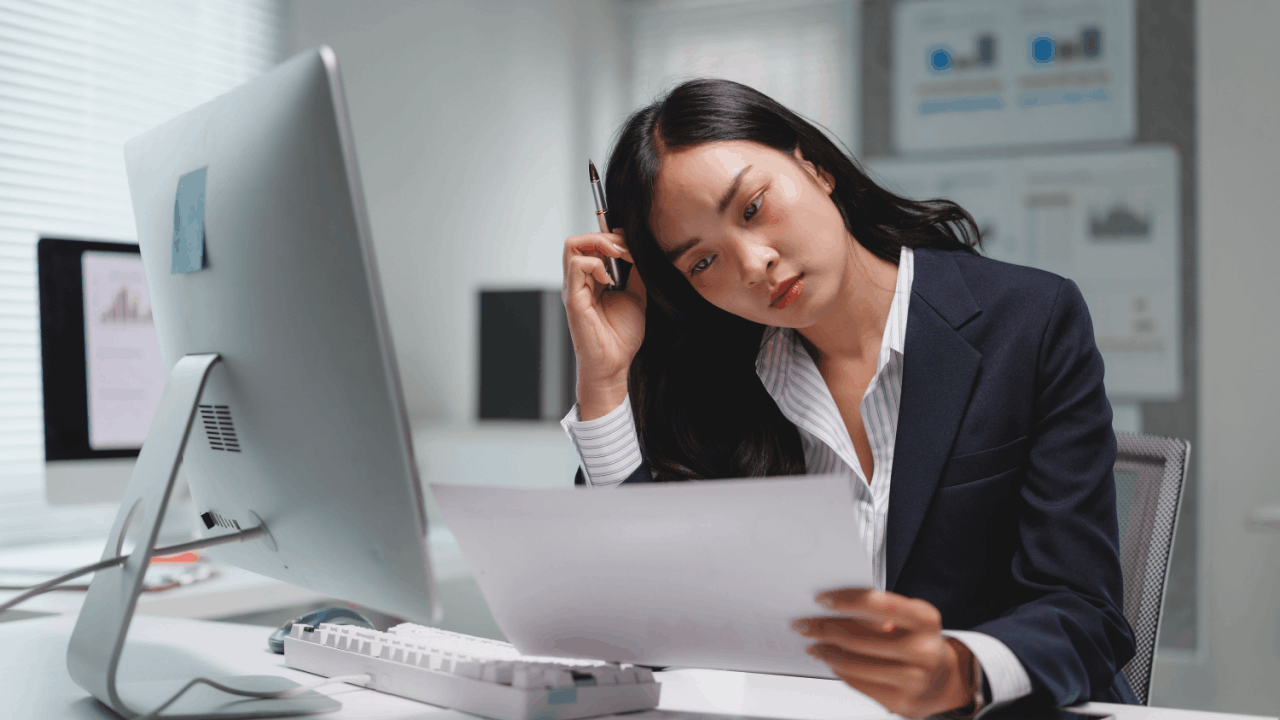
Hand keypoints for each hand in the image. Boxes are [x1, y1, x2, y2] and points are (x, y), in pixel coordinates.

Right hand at [561, 229, 645, 419]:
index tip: (633, 248)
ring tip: (619, 257)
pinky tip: (610, 280)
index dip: (613, 237)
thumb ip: (635, 274)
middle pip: (580, 239)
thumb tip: (640, 251)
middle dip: (606, 236)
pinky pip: (577, 266)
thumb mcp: (635, 296)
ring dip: (600, 244)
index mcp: (592, 280)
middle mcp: (579, 281)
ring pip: (573, 245)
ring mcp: (574, 288)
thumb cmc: (621, 337)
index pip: (592, 243)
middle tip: (627, 251)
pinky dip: (596, 264)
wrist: (614, 365)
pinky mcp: (573, 299)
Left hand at [792, 589, 977, 718]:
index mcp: (925, 620)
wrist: (946, 681)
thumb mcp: (911, 618)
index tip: (821, 599)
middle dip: (824, 629)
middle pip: (858, 638)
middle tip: (804, 624)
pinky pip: (858, 684)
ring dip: (826, 652)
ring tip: (814, 645)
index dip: (845, 601)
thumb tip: (832, 607)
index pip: (877, 605)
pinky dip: (840, 670)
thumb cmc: (920, 641)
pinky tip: (832, 662)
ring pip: (853, 664)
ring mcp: (914, 680)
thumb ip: (881, 611)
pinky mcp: (901, 703)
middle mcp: (923, 650)